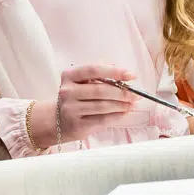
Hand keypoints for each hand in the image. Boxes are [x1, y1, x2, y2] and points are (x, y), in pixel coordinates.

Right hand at [29, 64, 151, 148]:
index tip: (131, 75)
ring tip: (132, 104)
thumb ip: (100, 74)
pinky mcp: (77, 125)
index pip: (93, 70)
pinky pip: (102, 120)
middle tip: (135, 94)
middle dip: (122, 92)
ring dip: (122, 105)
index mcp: (69, 75)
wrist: (57, 120)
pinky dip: (117, 116)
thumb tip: (123, 74)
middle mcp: (67, 91)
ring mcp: (70, 109)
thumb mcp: (81, 82)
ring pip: (103, 106)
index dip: (114, 72)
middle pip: (100, 90)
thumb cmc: (76, 97)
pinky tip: (125, 112)